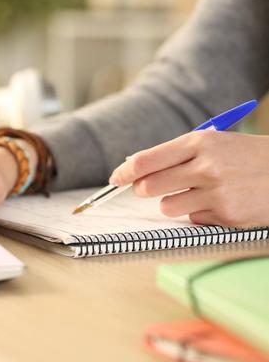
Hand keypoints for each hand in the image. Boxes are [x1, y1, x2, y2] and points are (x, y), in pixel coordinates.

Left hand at [109, 130, 268, 227]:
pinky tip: (220, 203)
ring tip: (197, 193)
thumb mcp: (213, 144)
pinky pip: (192, 219)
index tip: (116, 178)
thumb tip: (134, 166)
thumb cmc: (245, 157)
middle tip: (151, 188)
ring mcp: (217, 193)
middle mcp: (206, 167)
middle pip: (149, 186)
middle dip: (144, 190)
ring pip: (166, 207)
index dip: (125, 172)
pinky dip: (199, 213)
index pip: (146, 160)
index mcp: (200, 142)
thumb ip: (175, 154)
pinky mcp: (227, 216)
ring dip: (174, 203)